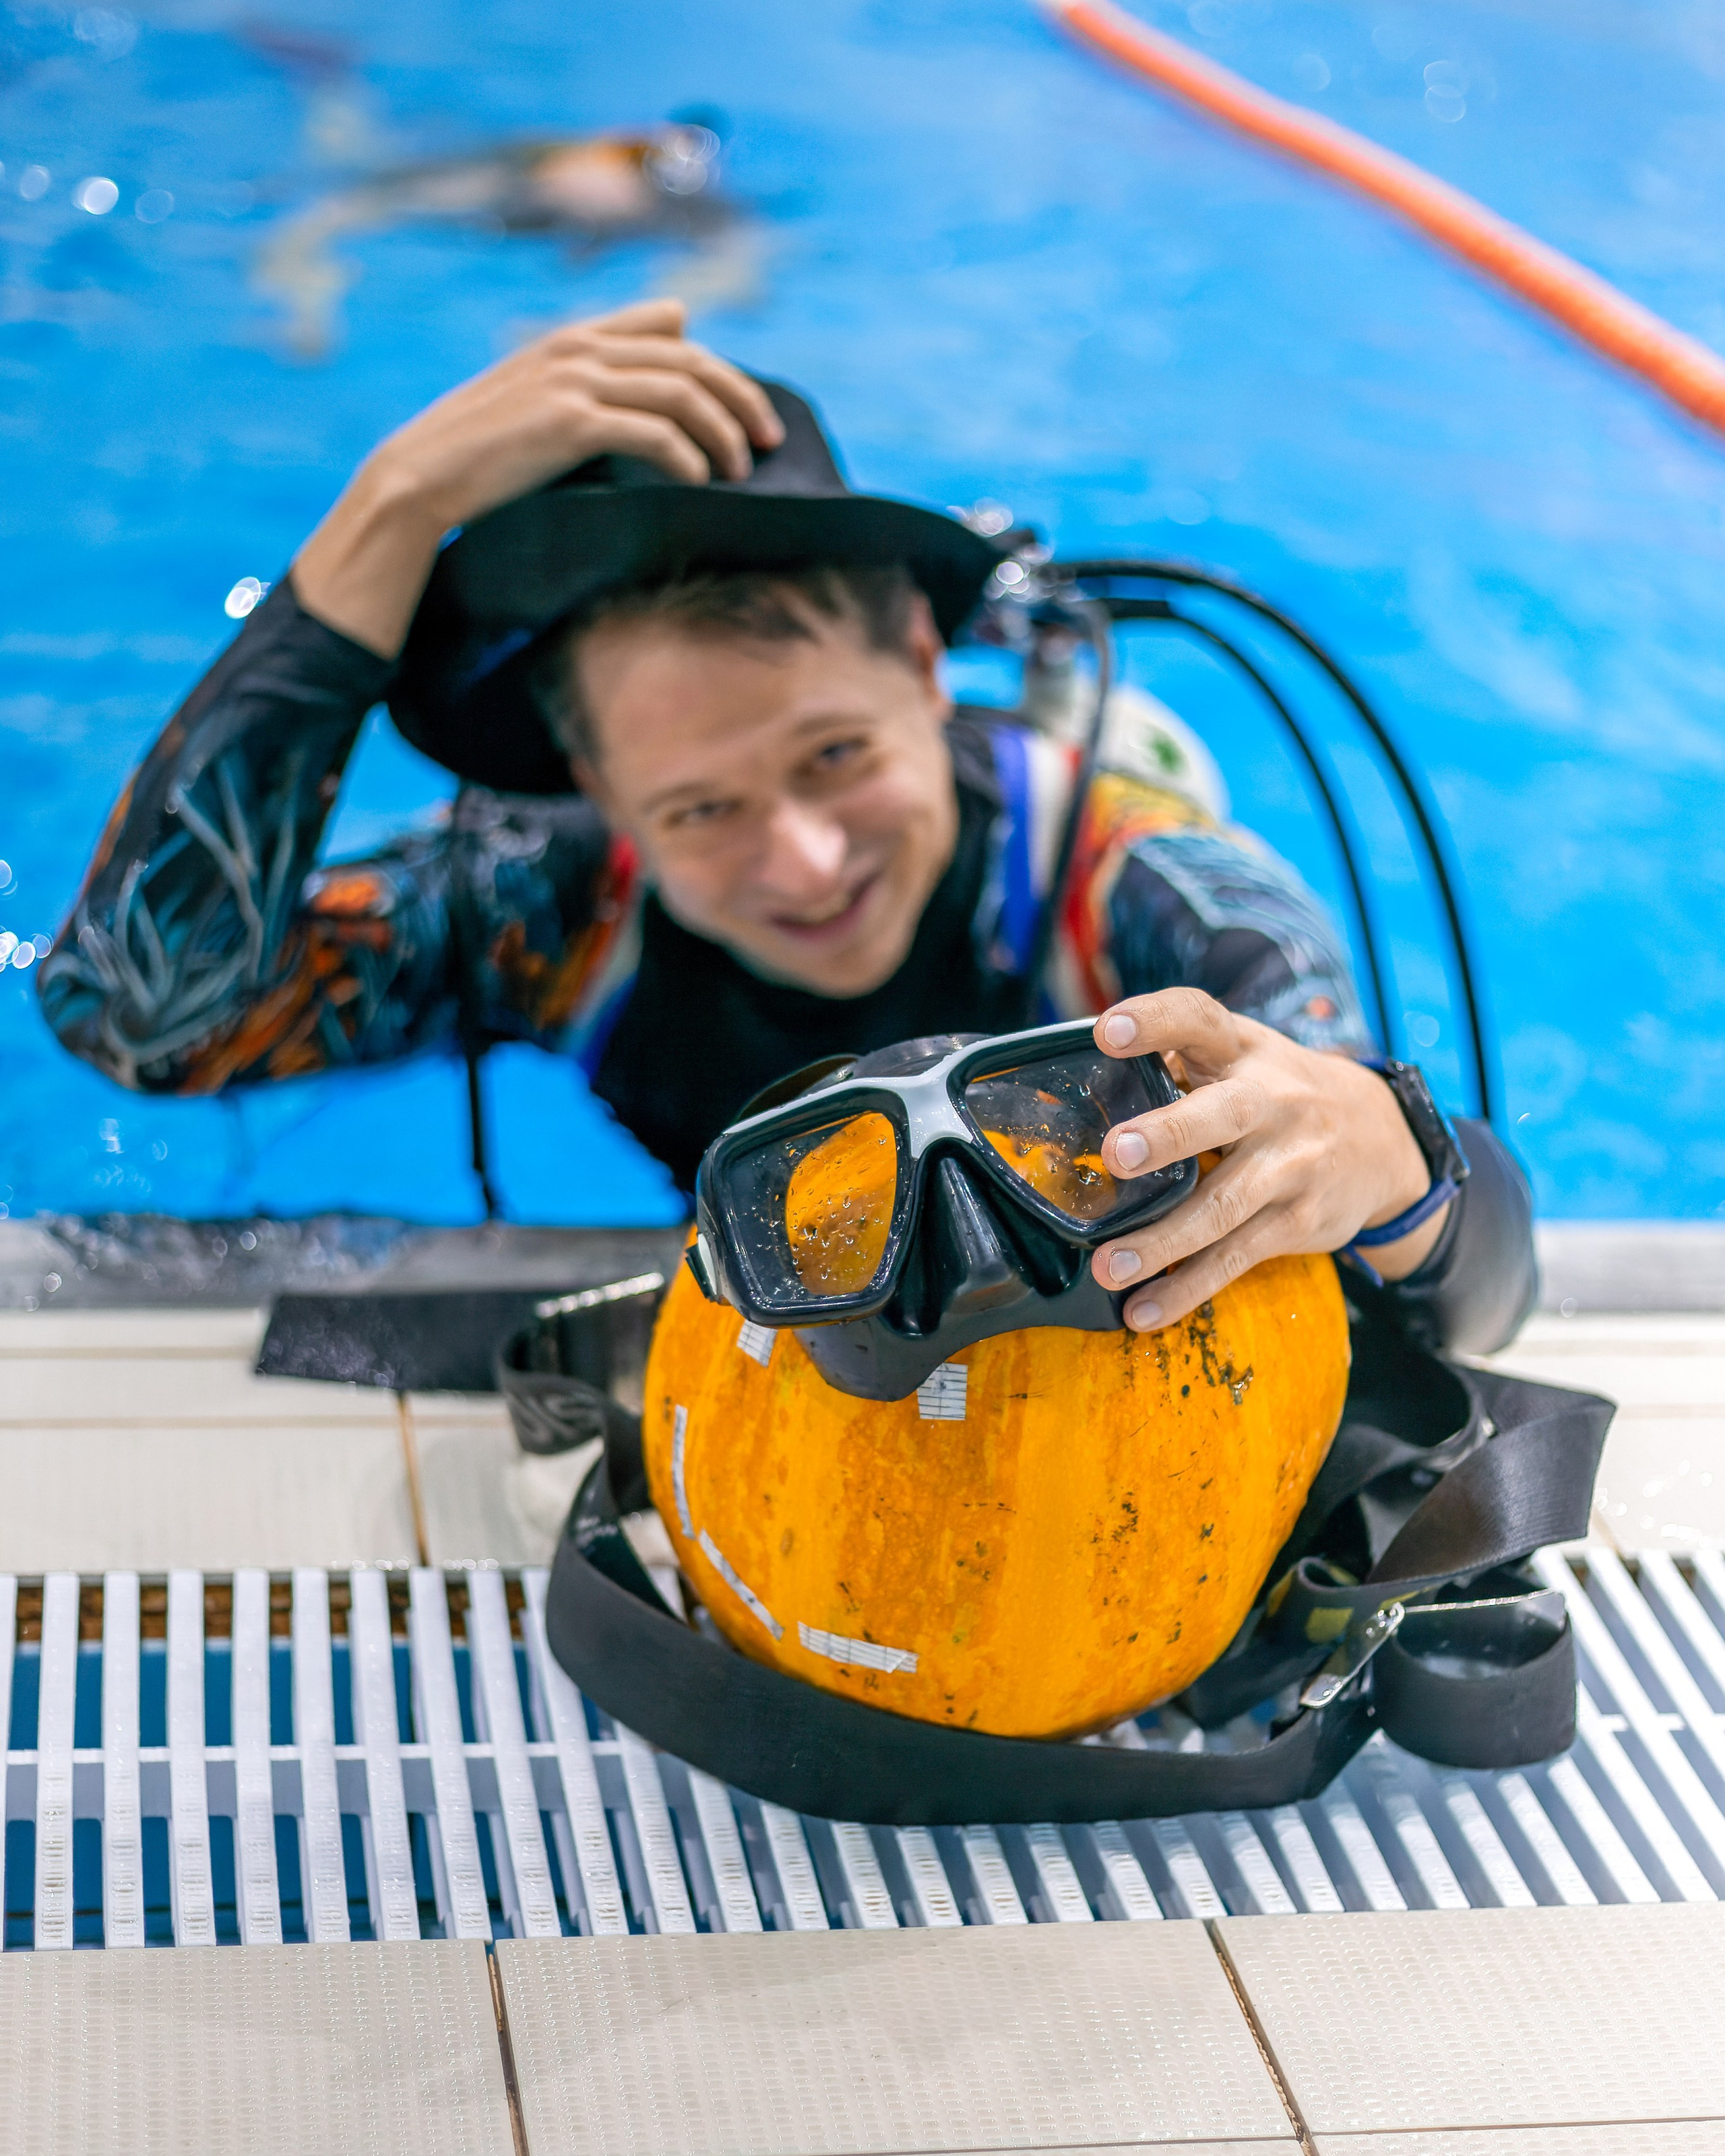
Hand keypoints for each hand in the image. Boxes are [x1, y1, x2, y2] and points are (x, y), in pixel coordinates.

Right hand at [292, 299, 783, 657]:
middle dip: (741, 398)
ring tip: (742, 470)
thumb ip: (598, 370)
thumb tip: (676, 322)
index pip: (670, 331)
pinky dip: (687, 457)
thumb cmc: (481, 452)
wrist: (422, 478)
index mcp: (572, 339)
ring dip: (723, 432)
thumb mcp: (539, 400)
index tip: (752, 411)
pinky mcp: (568, 423)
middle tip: (771, 441)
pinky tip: (701, 482)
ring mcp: (573, 381)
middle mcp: (577, 348)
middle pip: (690, 359)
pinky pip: (653, 432)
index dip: (722, 368)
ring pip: (681, 392)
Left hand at [1088, 988, 1448, 1330]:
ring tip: (1108, 1266)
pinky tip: (1144, 1312)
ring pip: (1225, 1205)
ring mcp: (1291, 1164)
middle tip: (1116, 1154)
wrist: (1382, 1140)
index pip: (1199, 1018)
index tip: (1106, 1032)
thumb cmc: (1278, 1094)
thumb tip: (1081, 1088)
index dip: (1154, 1021)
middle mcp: (1273, 1102)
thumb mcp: (1240, 1059)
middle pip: (1223, 1114)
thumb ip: (1176, 1064)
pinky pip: (1236, 1257)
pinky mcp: (1299, 1221)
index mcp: (1242, 1050)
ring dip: (1164, 1240)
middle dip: (1170, 1134)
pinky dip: (1189, 1288)